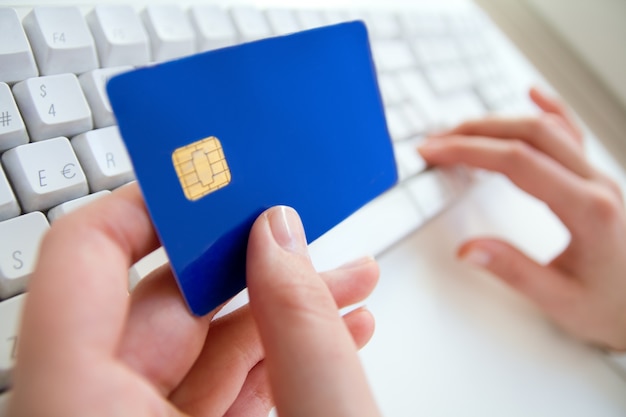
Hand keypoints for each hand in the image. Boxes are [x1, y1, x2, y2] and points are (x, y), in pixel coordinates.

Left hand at [8, 183, 380, 415]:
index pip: (80, 258)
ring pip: (196, 352)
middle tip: (305, 233)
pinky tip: (335, 339)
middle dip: (252, 265)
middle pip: (158, 306)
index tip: (211, 178)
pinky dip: (273, 363)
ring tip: (349, 290)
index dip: (147, 202)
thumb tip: (280, 237)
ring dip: (279, 317)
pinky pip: (213, 392)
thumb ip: (298, 328)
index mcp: (81, 410)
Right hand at [418, 87, 625, 350]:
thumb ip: (513, 271)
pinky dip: (549, 110)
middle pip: (530, 135)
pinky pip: (572, 133)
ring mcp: (598, 177)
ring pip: (546, 129)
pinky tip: (533, 95)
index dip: (470, 151)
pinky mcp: (595, 179)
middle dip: (475, 132)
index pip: (518, 163)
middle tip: (437, 141)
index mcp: (588, 210)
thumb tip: (468, 249)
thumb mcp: (560, 300)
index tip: (436, 152)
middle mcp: (597, 184)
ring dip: (498, 123)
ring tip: (461, 131)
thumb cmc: (611, 307)